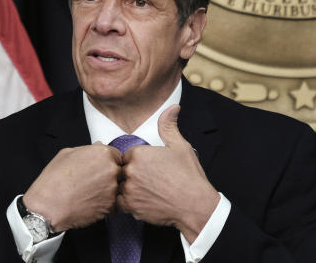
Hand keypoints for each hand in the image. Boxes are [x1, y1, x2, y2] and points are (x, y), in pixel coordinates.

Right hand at [23, 143, 121, 231]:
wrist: (49, 206)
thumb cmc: (55, 179)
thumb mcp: (67, 153)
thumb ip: (87, 149)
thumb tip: (97, 147)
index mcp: (102, 154)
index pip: (117, 155)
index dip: (108, 162)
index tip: (100, 168)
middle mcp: (111, 170)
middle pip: (118, 171)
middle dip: (109, 176)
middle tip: (94, 182)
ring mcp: (112, 189)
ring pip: (116, 188)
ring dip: (107, 190)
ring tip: (89, 193)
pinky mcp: (110, 207)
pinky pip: (112, 203)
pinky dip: (104, 204)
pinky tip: (89, 203)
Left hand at [117, 105, 219, 243]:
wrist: (195, 205)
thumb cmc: (188, 176)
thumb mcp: (180, 146)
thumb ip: (169, 125)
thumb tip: (172, 107)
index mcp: (139, 154)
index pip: (127, 155)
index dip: (138, 162)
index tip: (150, 169)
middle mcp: (131, 171)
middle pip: (122, 170)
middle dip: (132, 175)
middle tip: (150, 182)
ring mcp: (129, 190)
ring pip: (119, 187)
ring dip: (128, 189)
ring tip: (147, 192)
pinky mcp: (131, 207)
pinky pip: (120, 203)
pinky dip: (129, 203)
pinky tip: (143, 201)